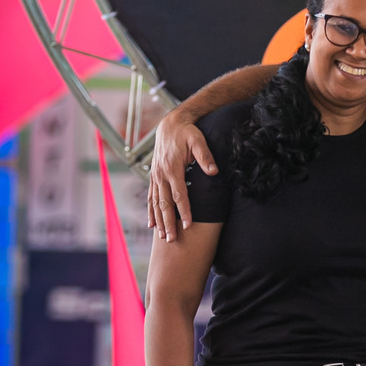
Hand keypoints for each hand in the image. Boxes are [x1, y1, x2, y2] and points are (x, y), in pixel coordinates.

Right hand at [148, 113, 214, 240]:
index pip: (180, 194)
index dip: (184, 211)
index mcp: (173, 168)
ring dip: (159, 220)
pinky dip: (151, 211)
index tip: (189, 225)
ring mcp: (156, 176)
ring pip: (156, 203)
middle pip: (165, 203)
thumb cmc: (187, 133)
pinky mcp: (154, 176)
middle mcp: (161, 174)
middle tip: (172, 240)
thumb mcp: (198, 140)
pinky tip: (152, 225)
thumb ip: (205, 156)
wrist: (170, 125)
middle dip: (168, 222)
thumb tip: (214, 172)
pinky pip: (151, 197)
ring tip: (163, 237)